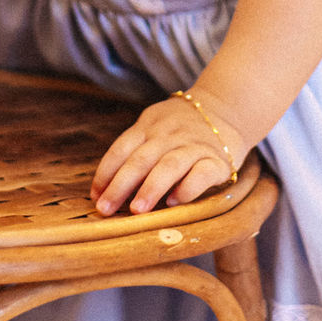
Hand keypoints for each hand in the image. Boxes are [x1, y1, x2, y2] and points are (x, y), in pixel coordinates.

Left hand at [91, 93, 246, 216]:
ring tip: (137, 211)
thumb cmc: (180, 129)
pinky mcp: (218, 161)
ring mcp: (194, 146)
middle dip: (120, 186)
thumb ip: (136, 150)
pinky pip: (201, 174)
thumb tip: (107, 190)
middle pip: (141, 159)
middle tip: (105, 209)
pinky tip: (174, 202)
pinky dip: (187, 188)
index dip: (106, 173)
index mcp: (149, 126)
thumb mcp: (155, 127)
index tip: (95, 197)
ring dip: (150, 188)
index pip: (121, 148)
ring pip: (169, 166)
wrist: (226, 109)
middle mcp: (169, 135)